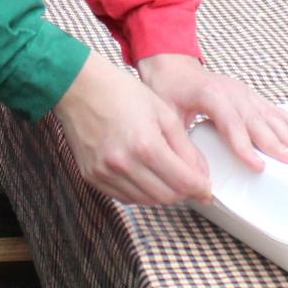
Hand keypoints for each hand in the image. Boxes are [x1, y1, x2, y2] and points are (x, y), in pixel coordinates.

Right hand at [53, 53, 213, 205]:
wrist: (79, 87)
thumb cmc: (120, 93)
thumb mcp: (163, 113)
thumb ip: (185, 147)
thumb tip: (201, 174)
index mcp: (145, 144)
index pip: (183, 181)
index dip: (201, 188)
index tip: (207, 188)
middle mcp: (123, 164)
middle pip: (166, 196)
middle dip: (184, 193)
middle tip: (191, 183)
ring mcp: (105, 173)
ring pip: (146, 201)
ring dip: (163, 194)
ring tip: (169, 177)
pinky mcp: (92, 177)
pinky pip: (125, 197)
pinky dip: (141, 192)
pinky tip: (146, 176)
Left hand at [137, 53, 287, 171]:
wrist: (172, 65)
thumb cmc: (168, 88)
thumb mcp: (167, 115)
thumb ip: (181, 143)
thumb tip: (194, 173)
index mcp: (211, 94)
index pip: (231, 123)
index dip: (244, 146)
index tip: (257, 164)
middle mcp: (232, 91)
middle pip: (256, 121)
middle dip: (275, 143)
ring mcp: (244, 93)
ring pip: (270, 116)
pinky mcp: (251, 97)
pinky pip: (275, 110)